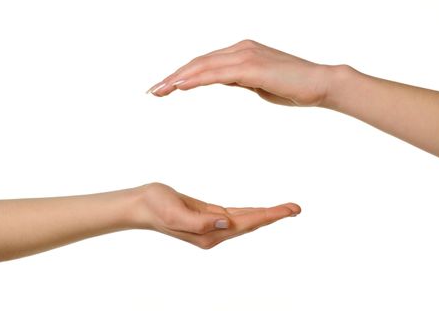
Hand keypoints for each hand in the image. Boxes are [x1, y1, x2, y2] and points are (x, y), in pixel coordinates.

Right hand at [126, 183, 300, 248]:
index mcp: (209, 233)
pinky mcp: (208, 218)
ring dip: (266, 215)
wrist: (141, 205)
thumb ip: (200, 221)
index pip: (246, 223)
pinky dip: (251, 213)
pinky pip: (236, 216)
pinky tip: (260, 212)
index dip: (269, 215)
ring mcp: (212, 226)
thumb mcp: (175, 213)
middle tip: (297, 208)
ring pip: (246, 220)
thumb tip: (227, 222)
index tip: (289, 210)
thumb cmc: (156, 206)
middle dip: (274, 215)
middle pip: (251, 223)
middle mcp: (214, 233)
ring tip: (286, 209)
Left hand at [147, 39, 347, 106]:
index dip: (183, 74)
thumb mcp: (258, 83)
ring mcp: (246, 55)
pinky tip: (180, 86)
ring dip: (178, 78)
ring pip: (203, 65)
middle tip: (153, 91)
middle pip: (198, 62)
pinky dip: (196, 79)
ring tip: (159, 90)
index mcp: (241, 52)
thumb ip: (239, 79)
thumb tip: (222, 79)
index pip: (205, 62)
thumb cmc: (293, 87)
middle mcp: (240, 49)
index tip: (166, 87)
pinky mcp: (252, 67)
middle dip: (173, 76)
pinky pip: (217, 73)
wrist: (321, 84)